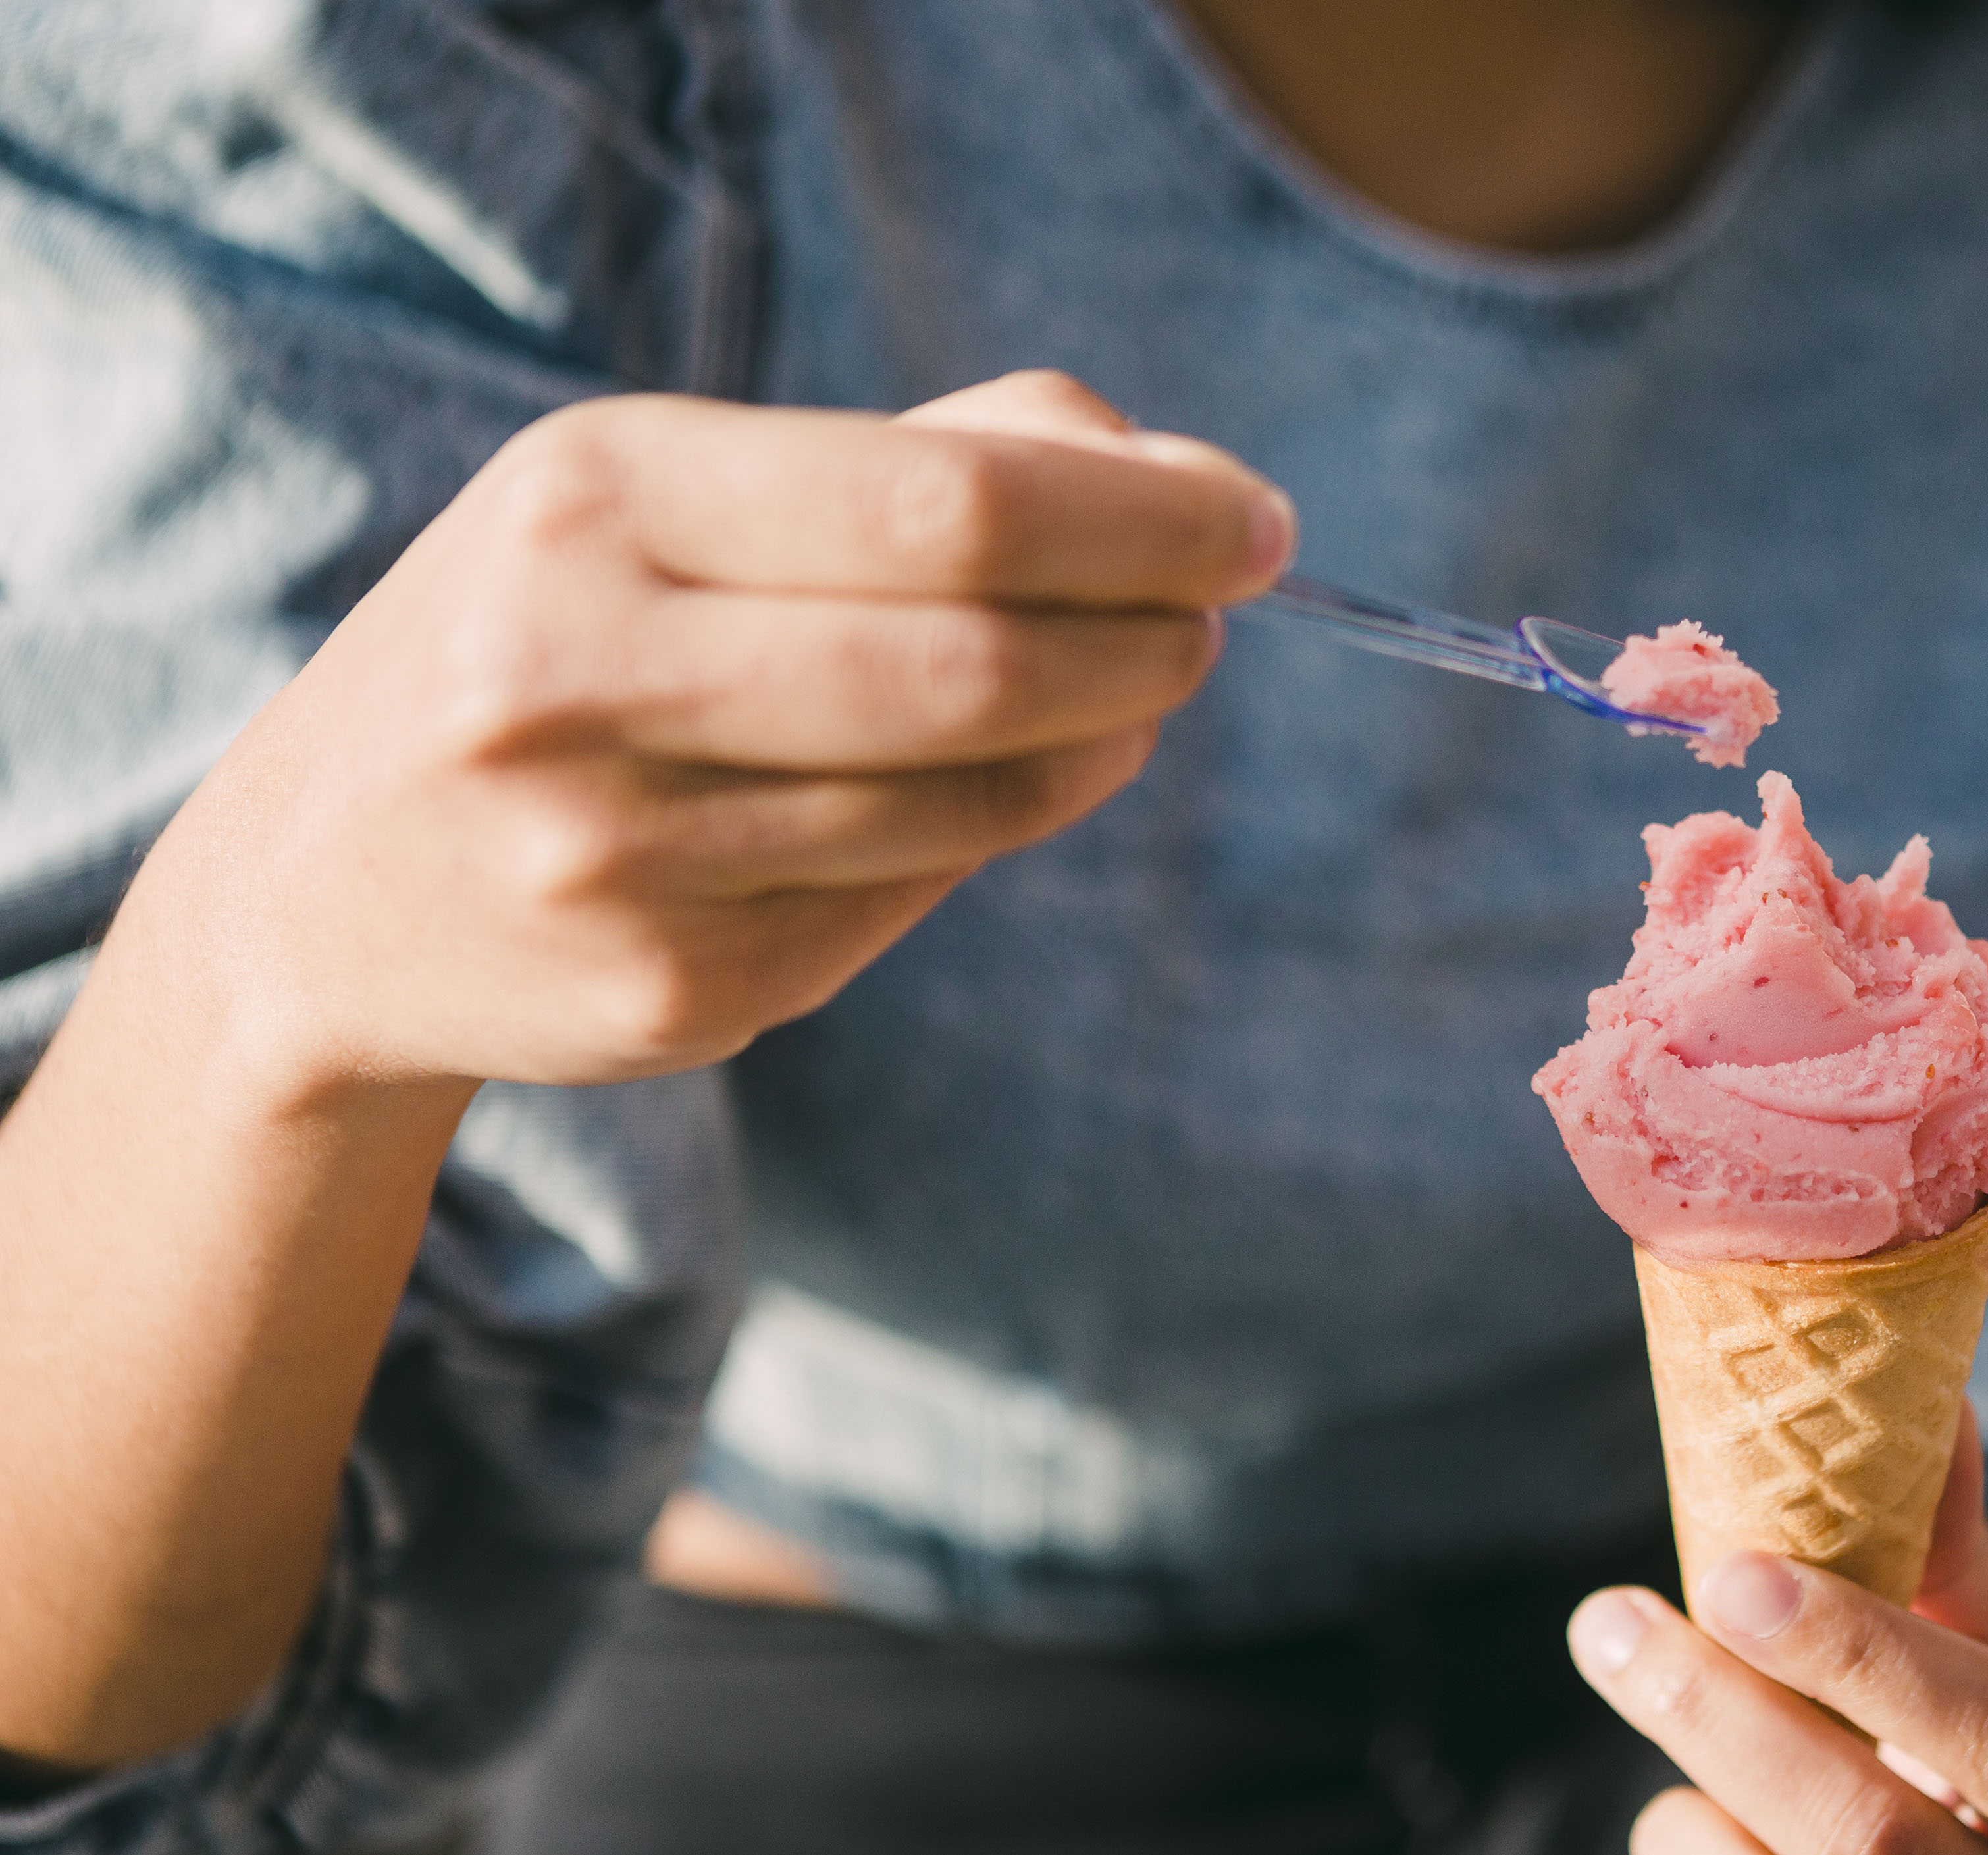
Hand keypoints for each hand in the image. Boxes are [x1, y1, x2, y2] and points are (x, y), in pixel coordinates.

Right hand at [142, 368, 1288, 1099]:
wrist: (323, 885)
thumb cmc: (566, 637)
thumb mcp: (677, 493)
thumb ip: (931, 460)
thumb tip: (1179, 477)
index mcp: (594, 499)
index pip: (947, 504)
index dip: (1142, 519)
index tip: (1256, 521)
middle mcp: (583, 671)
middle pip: (978, 662)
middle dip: (1148, 639)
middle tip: (1212, 624)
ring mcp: (618, 853)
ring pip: (970, 801)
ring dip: (1101, 743)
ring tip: (1130, 698)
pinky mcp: (668, 990)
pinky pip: (912, 900)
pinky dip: (992, 835)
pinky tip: (986, 793)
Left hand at [1570, 1411, 1987, 1854]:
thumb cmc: (1975, 1769)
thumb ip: (1946, 1550)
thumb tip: (1934, 1401)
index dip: (1875, 1660)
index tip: (1740, 1576)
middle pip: (1868, 1835)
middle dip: (1722, 1718)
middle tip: (1608, 1623)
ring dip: (1695, 1806)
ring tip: (1693, 1761)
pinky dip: (1689, 1851)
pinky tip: (1710, 1828)